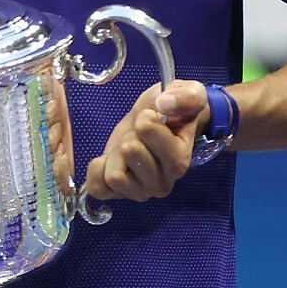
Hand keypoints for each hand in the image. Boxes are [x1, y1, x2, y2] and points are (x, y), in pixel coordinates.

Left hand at [82, 79, 207, 202]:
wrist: (158, 120)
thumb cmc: (173, 110)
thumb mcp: (189, 93)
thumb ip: (186, 97)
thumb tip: (164, 104)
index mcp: (180, 161)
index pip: (154, 144)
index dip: (146, 124)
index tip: (150, 117)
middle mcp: (163, 183)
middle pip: (130, 154)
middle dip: (130, 136)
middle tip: (138, 134)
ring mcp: (140, 192)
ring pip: (114, 175)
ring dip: (115, 154)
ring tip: (127, 146)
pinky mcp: (117, 193)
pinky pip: (97, 188)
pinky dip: (97, 170)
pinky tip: (108, 158)